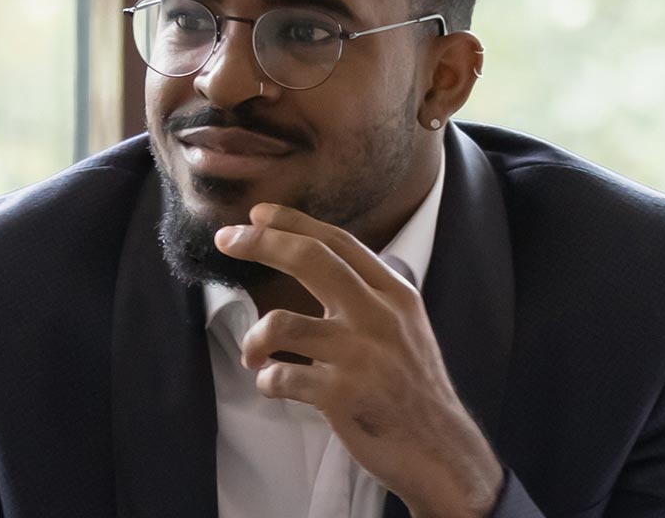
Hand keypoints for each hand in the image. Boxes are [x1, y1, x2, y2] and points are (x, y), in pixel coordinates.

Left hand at [219, 203, 506, 517]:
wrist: (439, 449)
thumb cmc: (415, 389)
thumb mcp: (409, 327)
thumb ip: (374, 295)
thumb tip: (332, 262)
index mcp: (394, 294)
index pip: (338, 242)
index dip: (293, 222)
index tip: (257, 214)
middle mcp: (377, 316)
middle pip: (308, 259)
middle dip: (260, 243)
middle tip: (225, 239)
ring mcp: (358, 354)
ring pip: (280, 323)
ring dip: (254, 339)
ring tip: (254, 355)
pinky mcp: (340, 394)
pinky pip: (280, 377)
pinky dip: (267, 381)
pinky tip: (275, 385)